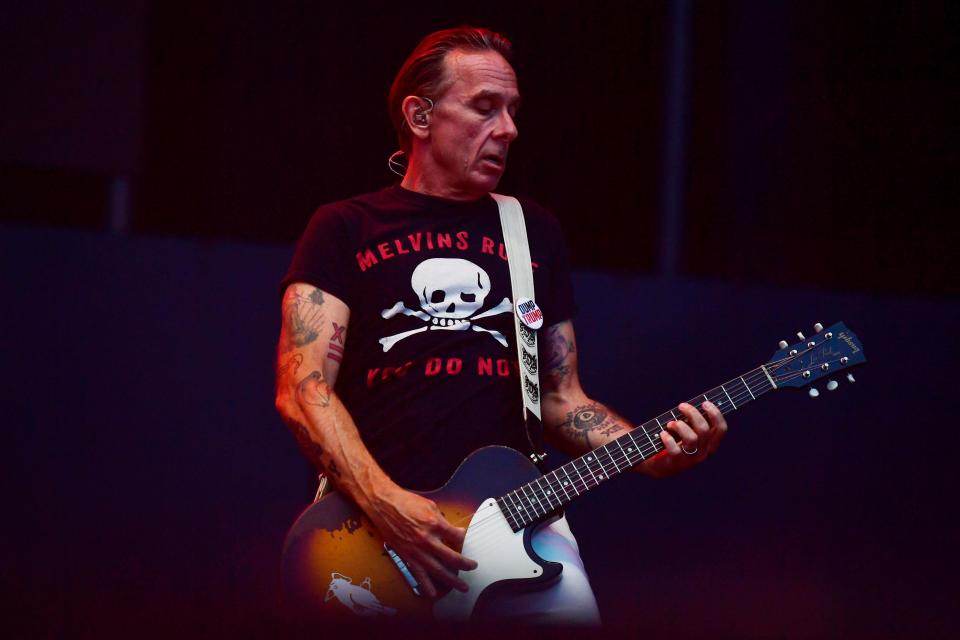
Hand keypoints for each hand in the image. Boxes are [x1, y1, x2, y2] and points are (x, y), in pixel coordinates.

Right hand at [363, 483, 477, 597]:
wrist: (384, 504)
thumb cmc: (405, 502)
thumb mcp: (430, 505)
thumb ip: (442, 519)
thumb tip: (452, 529)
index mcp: (435, 523)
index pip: (457, 536)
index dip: (464, 538)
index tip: (465, 539)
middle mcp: (427, 539)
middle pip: (452, 557)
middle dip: (465, 564)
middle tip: (473, 566)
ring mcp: (416, 550)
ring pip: (438, 570)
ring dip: (452, 580)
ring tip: (462, 587)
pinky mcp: (406, 556)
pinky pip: (418, 574)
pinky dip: (426, 585)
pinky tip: (433, 593)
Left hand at [640, 401, 726, 478]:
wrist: (661, 466)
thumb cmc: (676, 442)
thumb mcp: (689, 432)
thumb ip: (695, 421)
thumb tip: (696, 404)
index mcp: (710, 444)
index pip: (721, 429)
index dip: (715, 414)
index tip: (705, 403)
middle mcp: (703, 452)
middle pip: (704, 429)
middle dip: (692, 414)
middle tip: (681, 406)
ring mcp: (690, 459)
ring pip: (691, 438)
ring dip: (680, 426)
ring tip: (671, 423)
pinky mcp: (676, 463)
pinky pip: (675, 450)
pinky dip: (668, 438)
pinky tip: (663, 433)